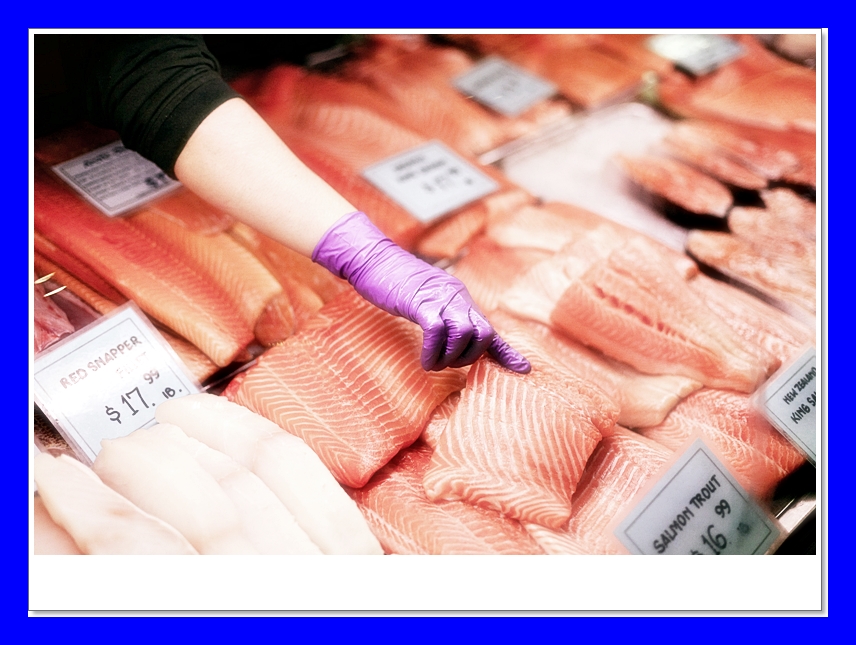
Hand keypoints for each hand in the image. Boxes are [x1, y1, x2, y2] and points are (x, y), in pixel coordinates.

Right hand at [312, 211, 530, 372]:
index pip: (490, 328)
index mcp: (461, 299)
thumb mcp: (427, 301)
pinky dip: (432, 352)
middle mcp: (456, 298)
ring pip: (464, 335)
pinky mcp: (420, 302)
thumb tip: (457, 339)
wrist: (374, 260)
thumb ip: (445, 317)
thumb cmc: (397, 285)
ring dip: (449, 358)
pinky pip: (436, 331)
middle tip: (446, 363)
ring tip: (433, 363)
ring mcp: (439, 298)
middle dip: (469, 358)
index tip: (523, 369)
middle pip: (483, 333)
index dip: (506, 352)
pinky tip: (424, 360)